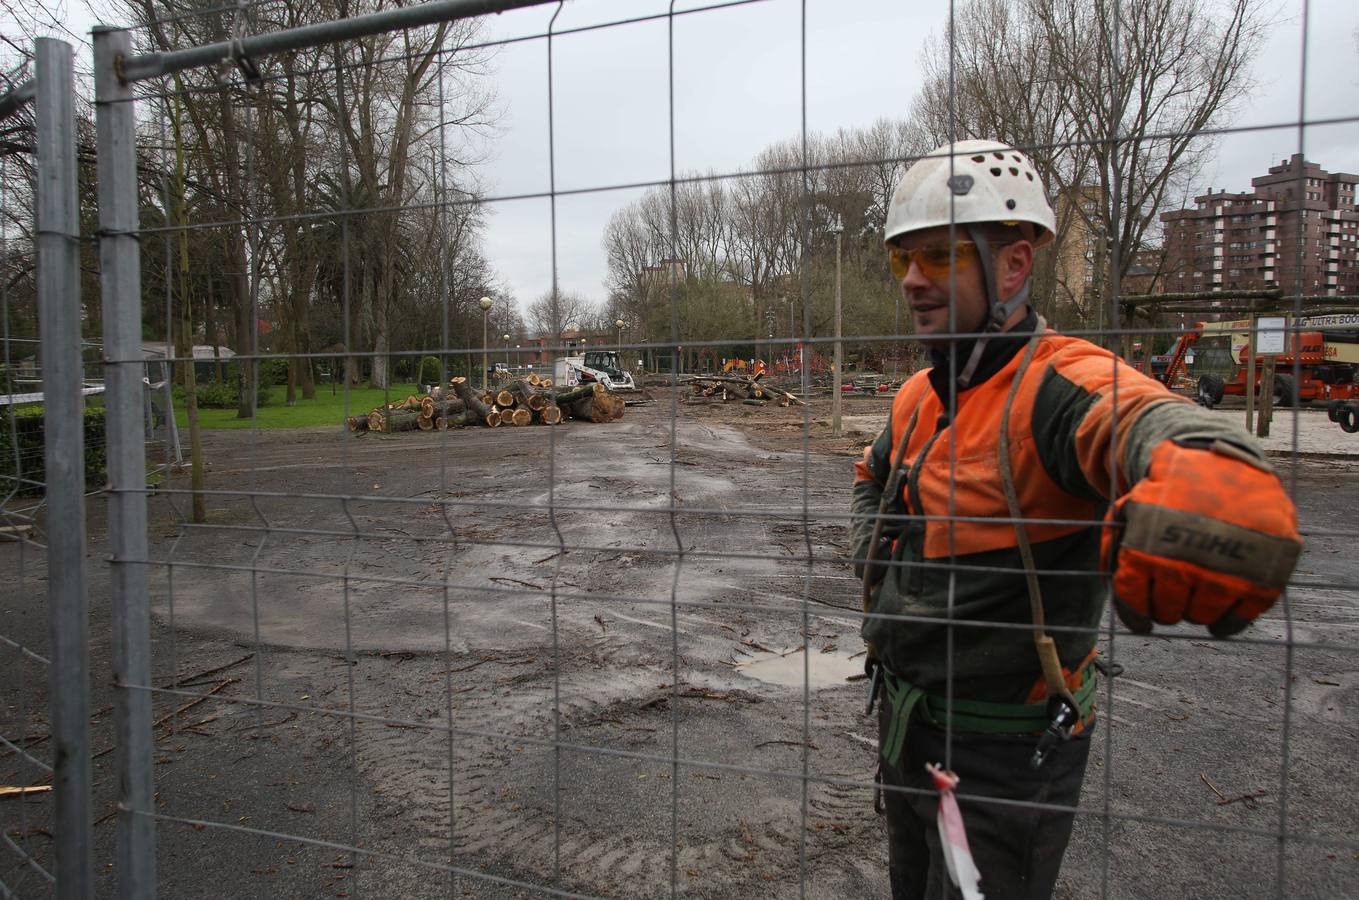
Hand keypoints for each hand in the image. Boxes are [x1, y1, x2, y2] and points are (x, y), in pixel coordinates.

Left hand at [1102, 441, 1301, 636]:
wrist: (1224, 463)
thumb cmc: (1173, 489)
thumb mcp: (1131, 507)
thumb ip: (1114, 544)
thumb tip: (1113, 583)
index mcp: (1147, 551)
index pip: (1134, 603)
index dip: (1135, 614)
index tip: (1141, 619)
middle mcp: (1184, 567)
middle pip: (1168, 613)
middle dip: (1166, 605)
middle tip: (1173, 593)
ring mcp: (1224, 575)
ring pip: (1200, 618)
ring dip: (1196, 608)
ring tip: (1198, 589)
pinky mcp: (1260, 579)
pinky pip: (1236, 620)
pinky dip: (1226, 620)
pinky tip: (1221, 607)